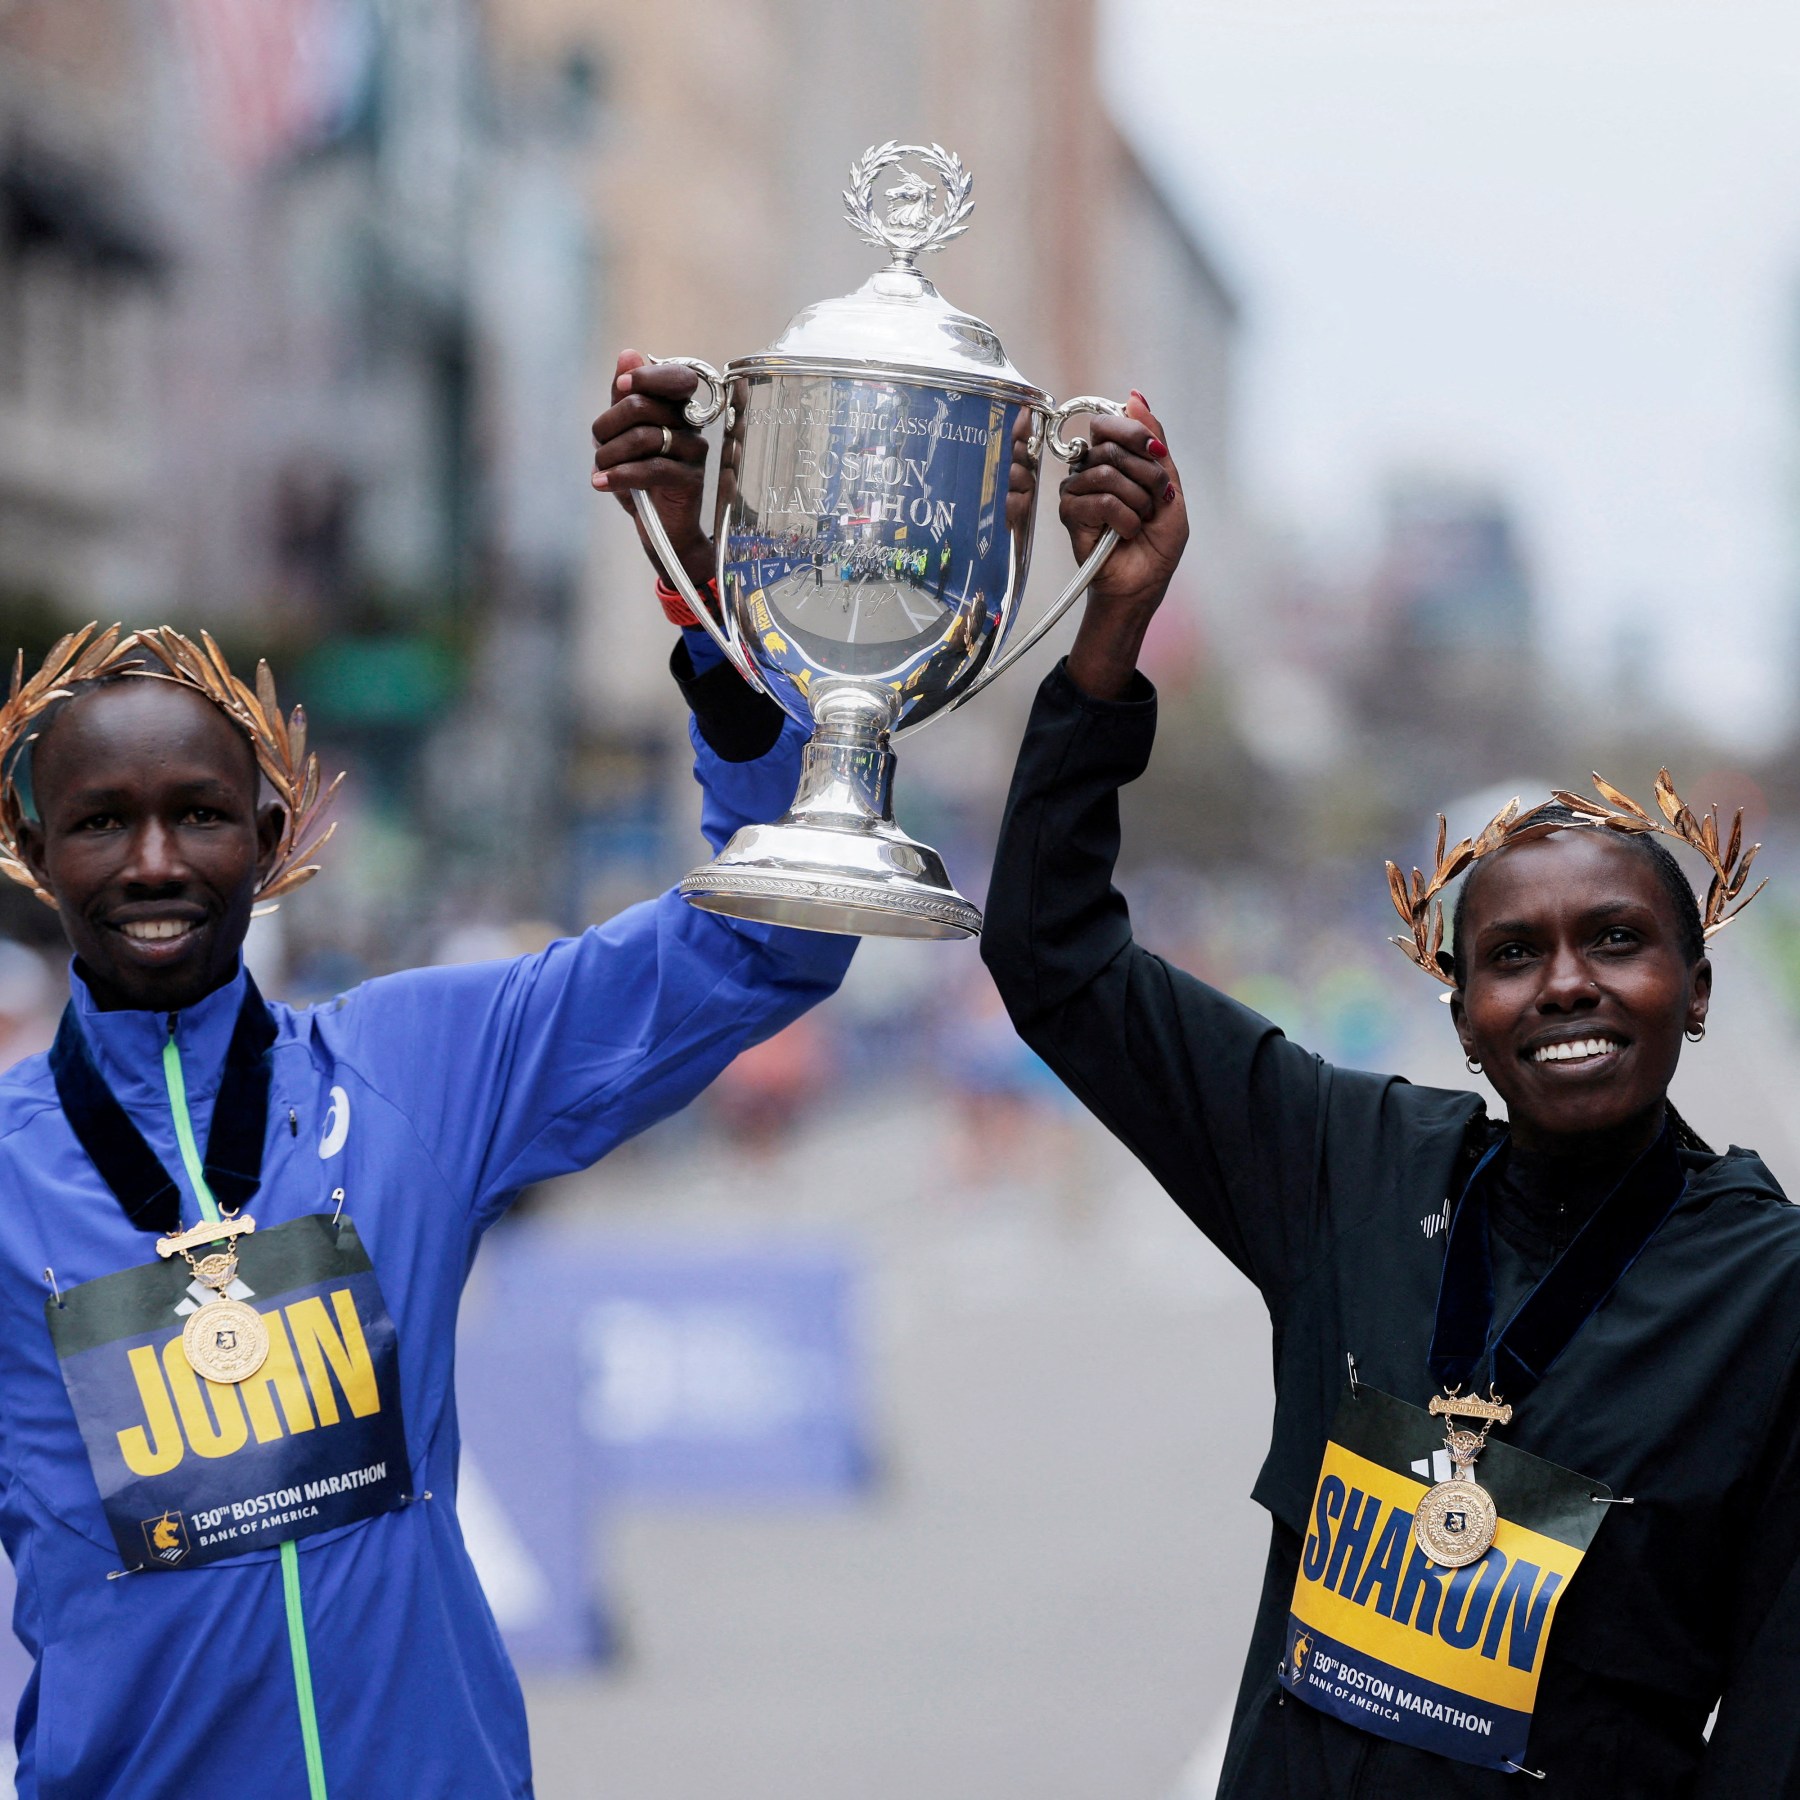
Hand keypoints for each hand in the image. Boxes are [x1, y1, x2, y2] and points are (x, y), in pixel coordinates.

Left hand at [591, 350, 712, 587]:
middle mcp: (690, 426)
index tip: (619, 389)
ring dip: (608, 455)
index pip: (676, 376)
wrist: (660, 528)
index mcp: (677, 408)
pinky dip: (618, 475)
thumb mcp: (623, 437)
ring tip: (599, 469)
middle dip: (607, 424)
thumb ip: (624, 398)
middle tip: (597, 443)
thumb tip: (628, 354)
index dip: (647, 377)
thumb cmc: (642, 479)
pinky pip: (650, 469)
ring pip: (643, 437)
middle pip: (644, 406)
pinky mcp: (690, 481)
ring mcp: (693, 453)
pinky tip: (600, 483)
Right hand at [1059, 393, 1188, 699]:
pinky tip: (1126, 534)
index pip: (1109, 421)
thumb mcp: (1168, 485)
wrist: (1145, 583)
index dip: (1134, 432)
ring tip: (1141, 522)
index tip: (1158, 454)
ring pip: (1106, 472)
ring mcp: (1077, 491)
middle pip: (1111, 446)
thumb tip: (1134, 397)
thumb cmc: (1156, 540)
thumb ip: (1153, 442)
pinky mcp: (1070, 515)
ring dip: (1137, 500)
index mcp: (1112, 457)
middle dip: (1146, 474)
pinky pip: (1099, 500)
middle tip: (1156, 500)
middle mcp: (1090, 469)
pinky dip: (1124, 518)